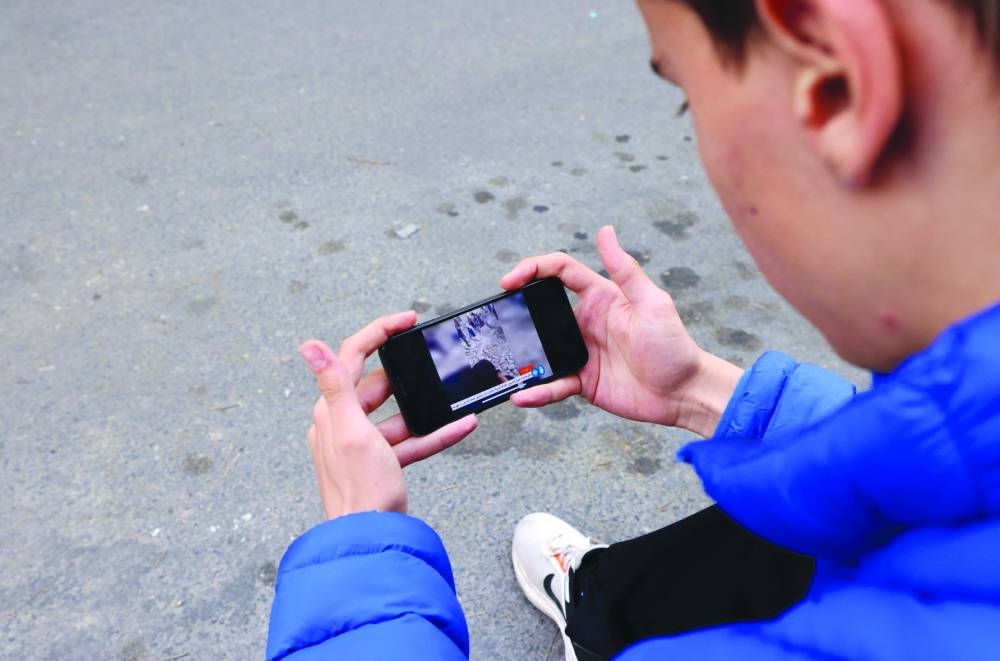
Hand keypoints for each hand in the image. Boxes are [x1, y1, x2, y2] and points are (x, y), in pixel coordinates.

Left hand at [299, 312, 477, 518]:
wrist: (372, 540)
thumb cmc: (359, 490)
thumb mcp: (352, 431)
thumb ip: (334, 386)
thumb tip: (308, 346)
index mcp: (331, 411)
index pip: (351, 358)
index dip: (379, 333)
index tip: (406, 321)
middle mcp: (343, 425)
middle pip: (376, 386)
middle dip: (407, 375)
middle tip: (431, 361)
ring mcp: (363, 446)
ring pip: (398, 415)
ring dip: (426, 408)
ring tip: (452, 399)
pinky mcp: (381, 464)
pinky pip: (411, 441)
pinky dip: (434, 433)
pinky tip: (460, 426)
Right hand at [501, 226, 741, 436]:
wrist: (683, 392)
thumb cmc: (674, 345)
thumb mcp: (651, 303)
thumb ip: (625, 270)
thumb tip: (606, 230)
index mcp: (600, 297)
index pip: (559, 272)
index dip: (533, 269)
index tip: (510, 279)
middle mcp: (585, 322)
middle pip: (540, 309)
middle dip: (516, 309)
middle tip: (495, 316)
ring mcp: (580, 352)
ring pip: (541, 349)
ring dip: (521, 354)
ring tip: (500, 359)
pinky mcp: (582, 381)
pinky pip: (552, 384)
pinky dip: (535, 391)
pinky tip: (522, 395)